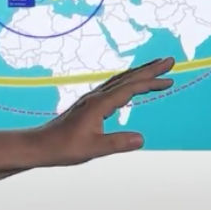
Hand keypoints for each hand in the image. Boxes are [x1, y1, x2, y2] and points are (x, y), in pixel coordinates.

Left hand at [31, 57, 174, 166]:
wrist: (41, 145)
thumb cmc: (64, 148)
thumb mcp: (93, 149)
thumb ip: (117, 144)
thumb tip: (142, 139)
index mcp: (99, 104)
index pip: (130, 88)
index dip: (151, 82)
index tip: (169, 79)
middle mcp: (96, 97)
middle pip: (127, 78)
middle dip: (149, 69)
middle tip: (169, 60)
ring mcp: (92, 99)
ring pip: (120, 80)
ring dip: (139, 73)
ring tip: (155, 68)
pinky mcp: (89, 105)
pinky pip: (113, 88)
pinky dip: (127, 82)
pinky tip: (130, 86)